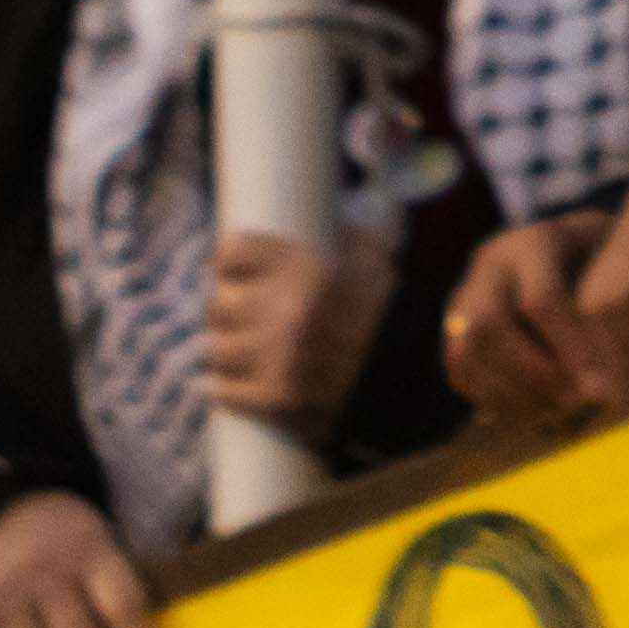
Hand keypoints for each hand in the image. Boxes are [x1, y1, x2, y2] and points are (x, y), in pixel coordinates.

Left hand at [202, 228, 378, 435]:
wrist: (412, 378)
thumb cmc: (391, 314)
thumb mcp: (372, 256)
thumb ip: (341, 238)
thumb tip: (325, 227)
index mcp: (301, 268)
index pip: (234, 254)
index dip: (227, 262)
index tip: (225, 270)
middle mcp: (281, 310)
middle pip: (218, 305)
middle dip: (224, 310)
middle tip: (231, 316)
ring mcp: (273, 358)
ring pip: (217, 349)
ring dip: (224, 350)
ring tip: (231, 352)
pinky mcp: (273, 400)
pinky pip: (226, 391)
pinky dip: (228, 388)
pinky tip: (233, 384)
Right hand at [439, 213, 628, 424]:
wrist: (581, 253)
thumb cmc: (615, 266)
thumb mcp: (627, 268)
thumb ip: (624, 310)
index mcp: (537, 240)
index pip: (541, 299)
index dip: (570, 349)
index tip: (604, 386)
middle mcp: (493, 263)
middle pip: (487, 325)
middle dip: (532, 374)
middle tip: (576, 401)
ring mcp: (466, 292)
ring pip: (465, 351)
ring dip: (512, 392)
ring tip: (559, 411)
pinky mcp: (456, 326)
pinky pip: (460, 370)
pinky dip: (495, 398)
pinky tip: (536, 412)